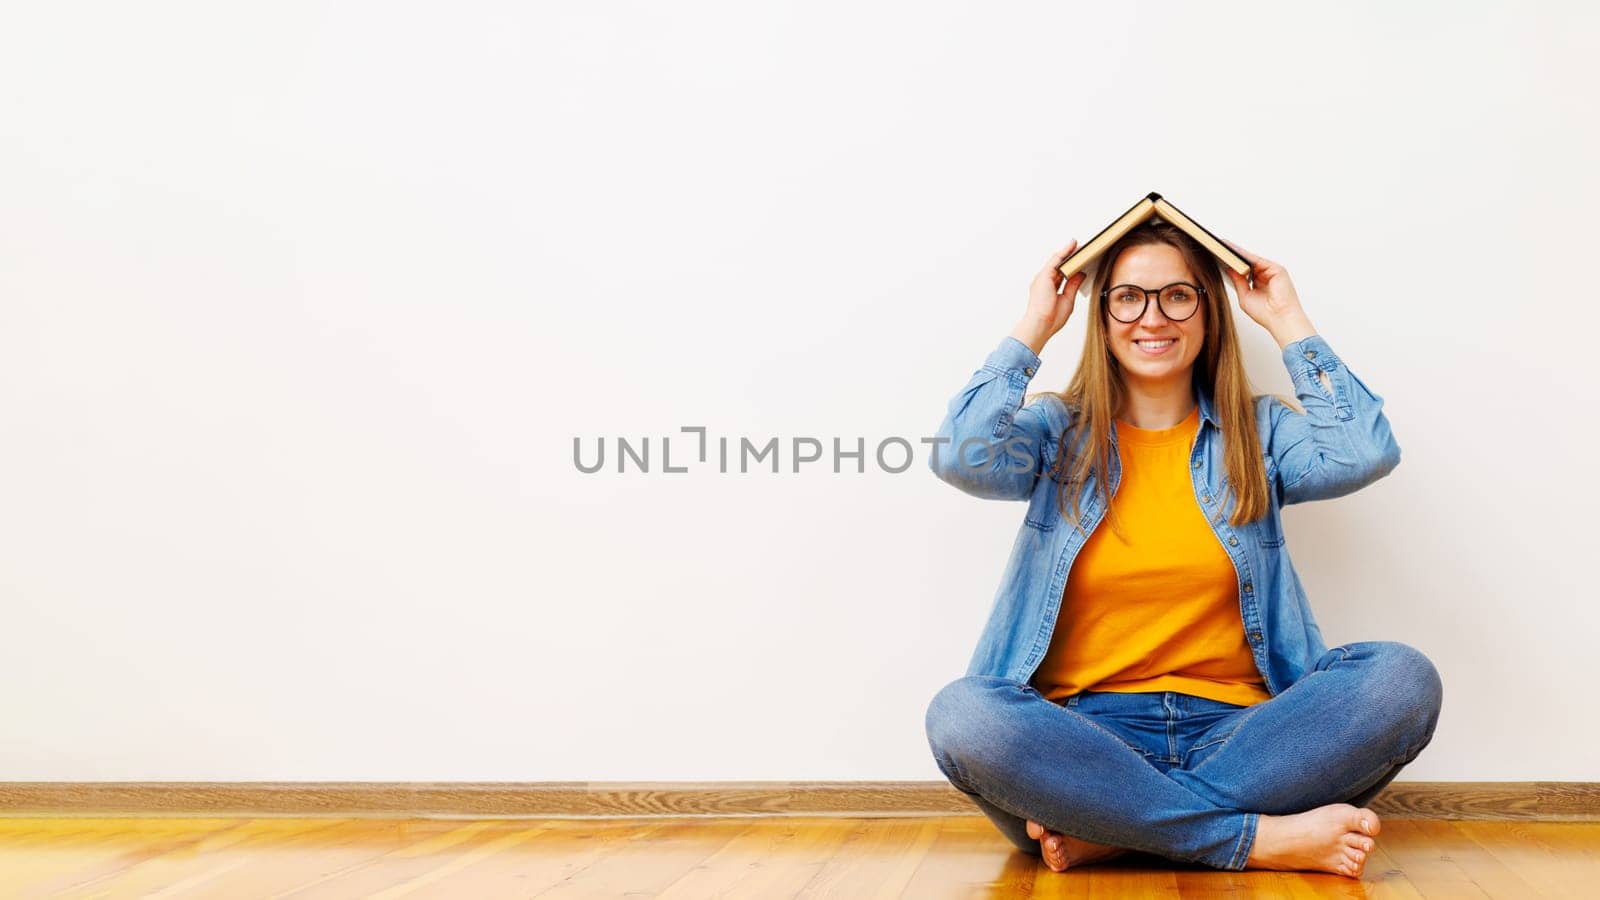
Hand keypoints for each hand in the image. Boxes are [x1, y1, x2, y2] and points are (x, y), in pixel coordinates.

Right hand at [1012, 240, 1087, 354]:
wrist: (1041, 324)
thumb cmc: (1051, 318)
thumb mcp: (1068, 299)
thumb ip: (1073, 285)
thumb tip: (1080, 274)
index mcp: (1048, 289)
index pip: (1061, 274)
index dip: (1070, 266)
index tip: (1079, 261)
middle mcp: (1044, 282)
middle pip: (1058, 265)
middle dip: (1069, 257)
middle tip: (1080, 249)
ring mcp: (1043, 278)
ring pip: (1056, 260)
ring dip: (1067, 251)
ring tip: (1077, 244)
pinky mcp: (1044, 275)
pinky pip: (1055, 260)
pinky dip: (1064, 252)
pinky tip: (1072, 246)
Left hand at [1219, 238, 1308, 331]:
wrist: (1280, 319)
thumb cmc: (1266, 313)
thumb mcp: (1244, 296)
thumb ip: (1238, 282)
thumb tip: (1229, 269)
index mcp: (1259, 283)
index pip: (1244, 270)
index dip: (1233, 264)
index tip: (1219, 257)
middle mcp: (1266, 276)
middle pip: (1248, 262)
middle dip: (1234, 256)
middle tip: (1218, 247)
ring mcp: (1272, 271)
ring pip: (1252, 259)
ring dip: (1238, 253)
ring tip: (1223, 247)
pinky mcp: (1277, 269)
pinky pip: (1258, 260)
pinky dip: (1246, 256)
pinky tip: (1235, 253)